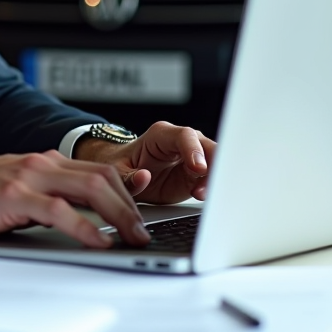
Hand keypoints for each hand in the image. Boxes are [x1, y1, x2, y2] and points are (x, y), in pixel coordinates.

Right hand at [0, 151, 152, 247]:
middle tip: (145, 232)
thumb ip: (47, 196)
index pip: (99, 170)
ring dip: (119, 215)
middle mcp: (42, 163)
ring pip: (90, 188)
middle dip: (131, 206)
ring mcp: (29, 177)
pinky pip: (59, 210)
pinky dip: (85, 227)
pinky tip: (98, 242)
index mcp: (44, 161)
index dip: (128, 188)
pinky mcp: (14, 196)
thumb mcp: (16, 189)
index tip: (146, 208)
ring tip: (133, 238)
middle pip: (103, 177)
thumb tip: (80, 216)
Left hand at [73, 121, 214, 204]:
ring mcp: (191, 157)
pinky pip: (210, 178)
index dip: (194, 150)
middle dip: (212, 164)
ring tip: (200, 194)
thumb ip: (129, 177)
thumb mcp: (118, 172)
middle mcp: (180, 143)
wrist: (126, 173)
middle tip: (207, 185)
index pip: (184, 136)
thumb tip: (143, 178)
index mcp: (161, 135)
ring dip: (213, 179)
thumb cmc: (123, 165)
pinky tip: (202, 196)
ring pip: (214, 162)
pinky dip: (211, 188)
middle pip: (206, 146)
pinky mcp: (196, 174)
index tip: (198, 168)